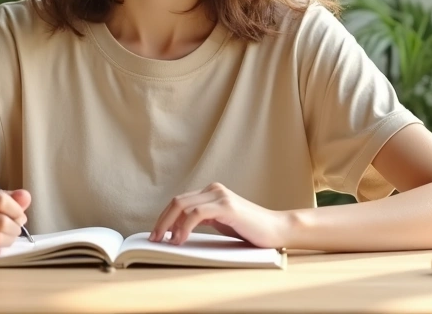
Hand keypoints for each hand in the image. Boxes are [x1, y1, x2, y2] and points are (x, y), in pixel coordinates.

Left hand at [149, 182, 288, 248]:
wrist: (277, 229)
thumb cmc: (251, 230)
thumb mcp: (221, 223)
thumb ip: (203, 220)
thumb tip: (177, 229)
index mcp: (211, 193)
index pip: (179, 201)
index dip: (164, 217)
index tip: (156, 234)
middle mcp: (214, 190)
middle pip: (177, 201)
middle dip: (161, 220)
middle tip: (154, 238)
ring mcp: (220, 196)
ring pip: (183, 205)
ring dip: (169, 225)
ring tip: (166, 241)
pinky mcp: (227, 206)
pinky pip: (196, 213)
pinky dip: (183, 226)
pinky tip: (180, 239)